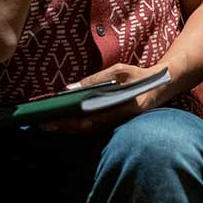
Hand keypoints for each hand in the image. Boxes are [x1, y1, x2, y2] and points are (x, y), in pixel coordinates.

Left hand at [40, 63, 163, 133]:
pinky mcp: (115, 123)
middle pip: (86, 130)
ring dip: (67, 128)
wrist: (162, 85)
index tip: (50, 119)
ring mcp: (118, 124)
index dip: (68, 122)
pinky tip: (64, 122)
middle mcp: (120, 121)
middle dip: (62, 127)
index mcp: (124, 108)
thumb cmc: (140, 76)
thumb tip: (69, 89)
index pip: (91, 120)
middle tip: (41, 124)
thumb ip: (96, 79)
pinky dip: (77, 126)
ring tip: (47, 123)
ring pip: (88, 131)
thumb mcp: (119, 71)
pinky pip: (93, 128)